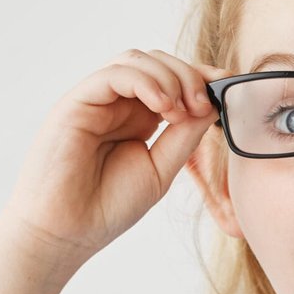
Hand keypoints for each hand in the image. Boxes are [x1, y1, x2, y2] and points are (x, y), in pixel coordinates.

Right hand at [1, 48, 230, 264]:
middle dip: (189, 76)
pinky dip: (144, 81)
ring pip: (136, 60)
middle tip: (203, 104)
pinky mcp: (76, 102)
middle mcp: (116, 104)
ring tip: (181, 110)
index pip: (171, 80)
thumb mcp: (160, 169)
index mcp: (138, 119)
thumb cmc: (106, 207)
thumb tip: (211, 104)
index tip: (228, 84)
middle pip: (157, 62)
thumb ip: (184, 136)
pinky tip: (163, 106)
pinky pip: (113, 74)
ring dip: (169, 77)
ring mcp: (95, 101)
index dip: (201, 77)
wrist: (65, 234)